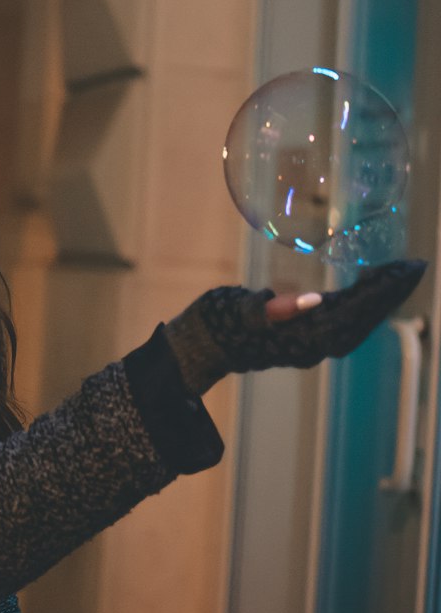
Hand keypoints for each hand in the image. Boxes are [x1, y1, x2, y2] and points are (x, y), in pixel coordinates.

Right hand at [164, 259, 427, 395]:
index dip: (382, 292)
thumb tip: (313, 300)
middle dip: (390, 293)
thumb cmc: (214, 325)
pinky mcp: (302, 336)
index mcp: (303, 338)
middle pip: (363, 319)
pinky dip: (360, 302)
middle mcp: (313, 345)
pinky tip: (365, 284)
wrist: (197, 346)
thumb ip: (274, 309)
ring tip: (398, 273)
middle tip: (415, 266)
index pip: (355, 313)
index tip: (405, 269)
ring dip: (379, 298)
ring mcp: (309, 343)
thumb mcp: (238, 310)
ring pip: (357, 322)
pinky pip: (343, 320)